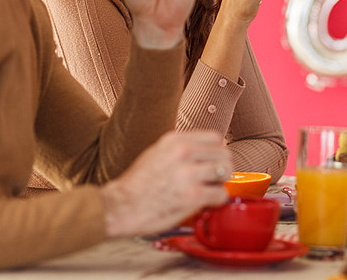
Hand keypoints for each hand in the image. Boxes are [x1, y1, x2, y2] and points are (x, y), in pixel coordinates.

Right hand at [100, 131, 231, 237]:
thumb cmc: (137, 184)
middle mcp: (183, 152)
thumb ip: (181, 148)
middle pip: (225, 154)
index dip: (217, 152)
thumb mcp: (156, 152)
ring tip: (209, 189)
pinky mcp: (192, 196)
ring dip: (220, 183)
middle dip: (221, 168)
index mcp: (175, 140)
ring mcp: (189, 174)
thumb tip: (208, 150)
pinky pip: (221, 194)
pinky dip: (217, 200)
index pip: (215, 138)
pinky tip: (205, 202)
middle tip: (213, 179)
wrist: (120, 207)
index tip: (212, 162)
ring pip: (226, 171)